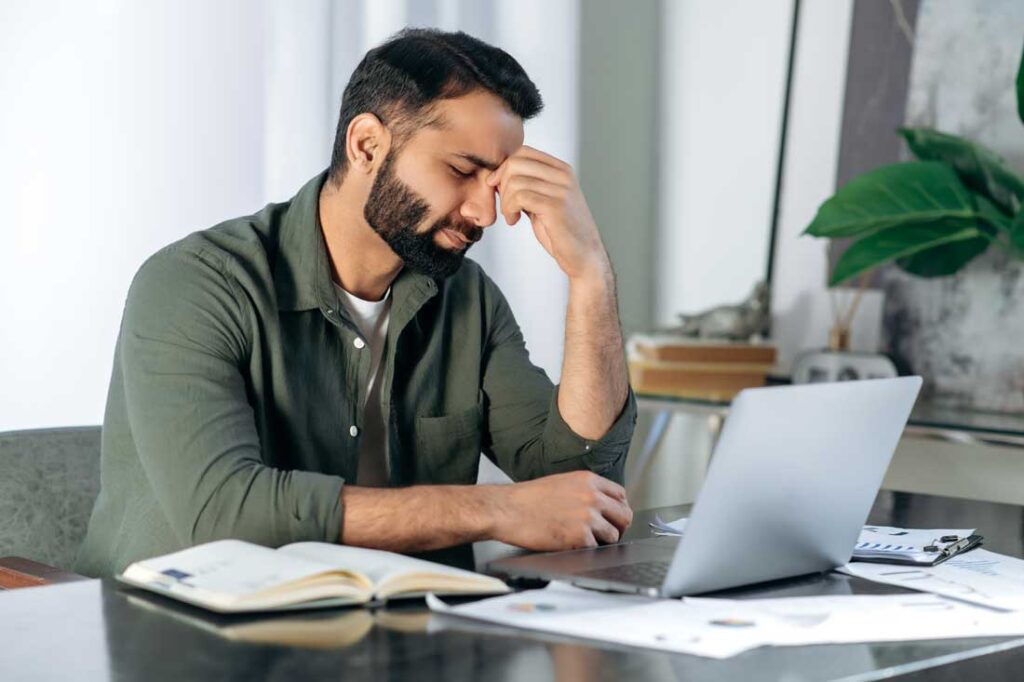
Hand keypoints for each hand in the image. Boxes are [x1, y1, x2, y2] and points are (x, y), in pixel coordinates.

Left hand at [486, 146, 609, 281]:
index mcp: (561, 169)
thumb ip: (527, 186)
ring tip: (511, 216)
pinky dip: (510, 209)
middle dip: (501, 184)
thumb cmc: (561, 231)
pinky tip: (515, 221)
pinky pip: (520, 197)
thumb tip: (498, 175)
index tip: (497, 187)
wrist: (584, 256)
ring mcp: (561, 189)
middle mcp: (563, 175)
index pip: (523, 151)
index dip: (503, 168)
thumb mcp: (543, 201)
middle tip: (505, 204)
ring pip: (515, 181)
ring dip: (505, 201)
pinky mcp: (556, 206)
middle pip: (515, 163)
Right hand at [489, 471, 632, 550]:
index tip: (614, 517)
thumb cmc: (528, 498)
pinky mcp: (580, 537)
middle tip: (608, 533)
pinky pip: (595, 548)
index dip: (619, 508)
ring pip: (613, 535)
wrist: (507, 509)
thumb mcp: (562, 482)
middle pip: (624, 515)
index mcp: (588, 480)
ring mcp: (587, 517)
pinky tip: (571, 544)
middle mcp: (591, 497)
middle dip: (618, 526)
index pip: (621, 495)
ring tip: (584, 539)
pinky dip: (586, 550)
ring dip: (602, 540)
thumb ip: (584, 491)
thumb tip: (601, 505)